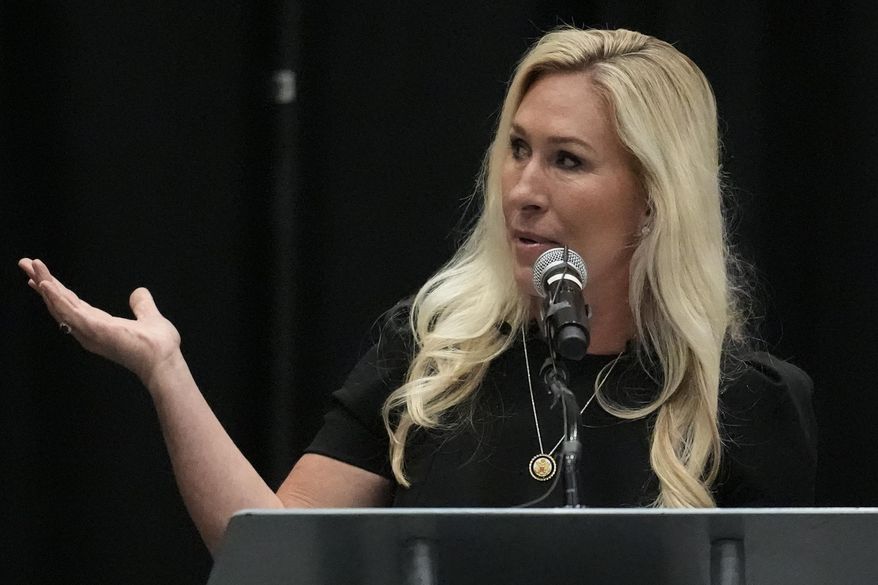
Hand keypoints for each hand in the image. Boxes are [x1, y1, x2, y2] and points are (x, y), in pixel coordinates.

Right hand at [18, 258, 181, 385]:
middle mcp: (89, 329)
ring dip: (45, 285)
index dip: (56, 291)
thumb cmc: (157, 346)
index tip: (41, 278)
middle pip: (60, 303)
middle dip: (42, 283)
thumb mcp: (148, 317)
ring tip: (31, 266)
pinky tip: (46, 285)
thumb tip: (139, 292)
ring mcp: (90, 330)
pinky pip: (70, 312)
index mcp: (99, 325)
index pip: (71, 305)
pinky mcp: (94, 330)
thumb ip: (141, 305)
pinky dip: (57, 299)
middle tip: (25, 264)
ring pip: (60, 305)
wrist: (164, 359)